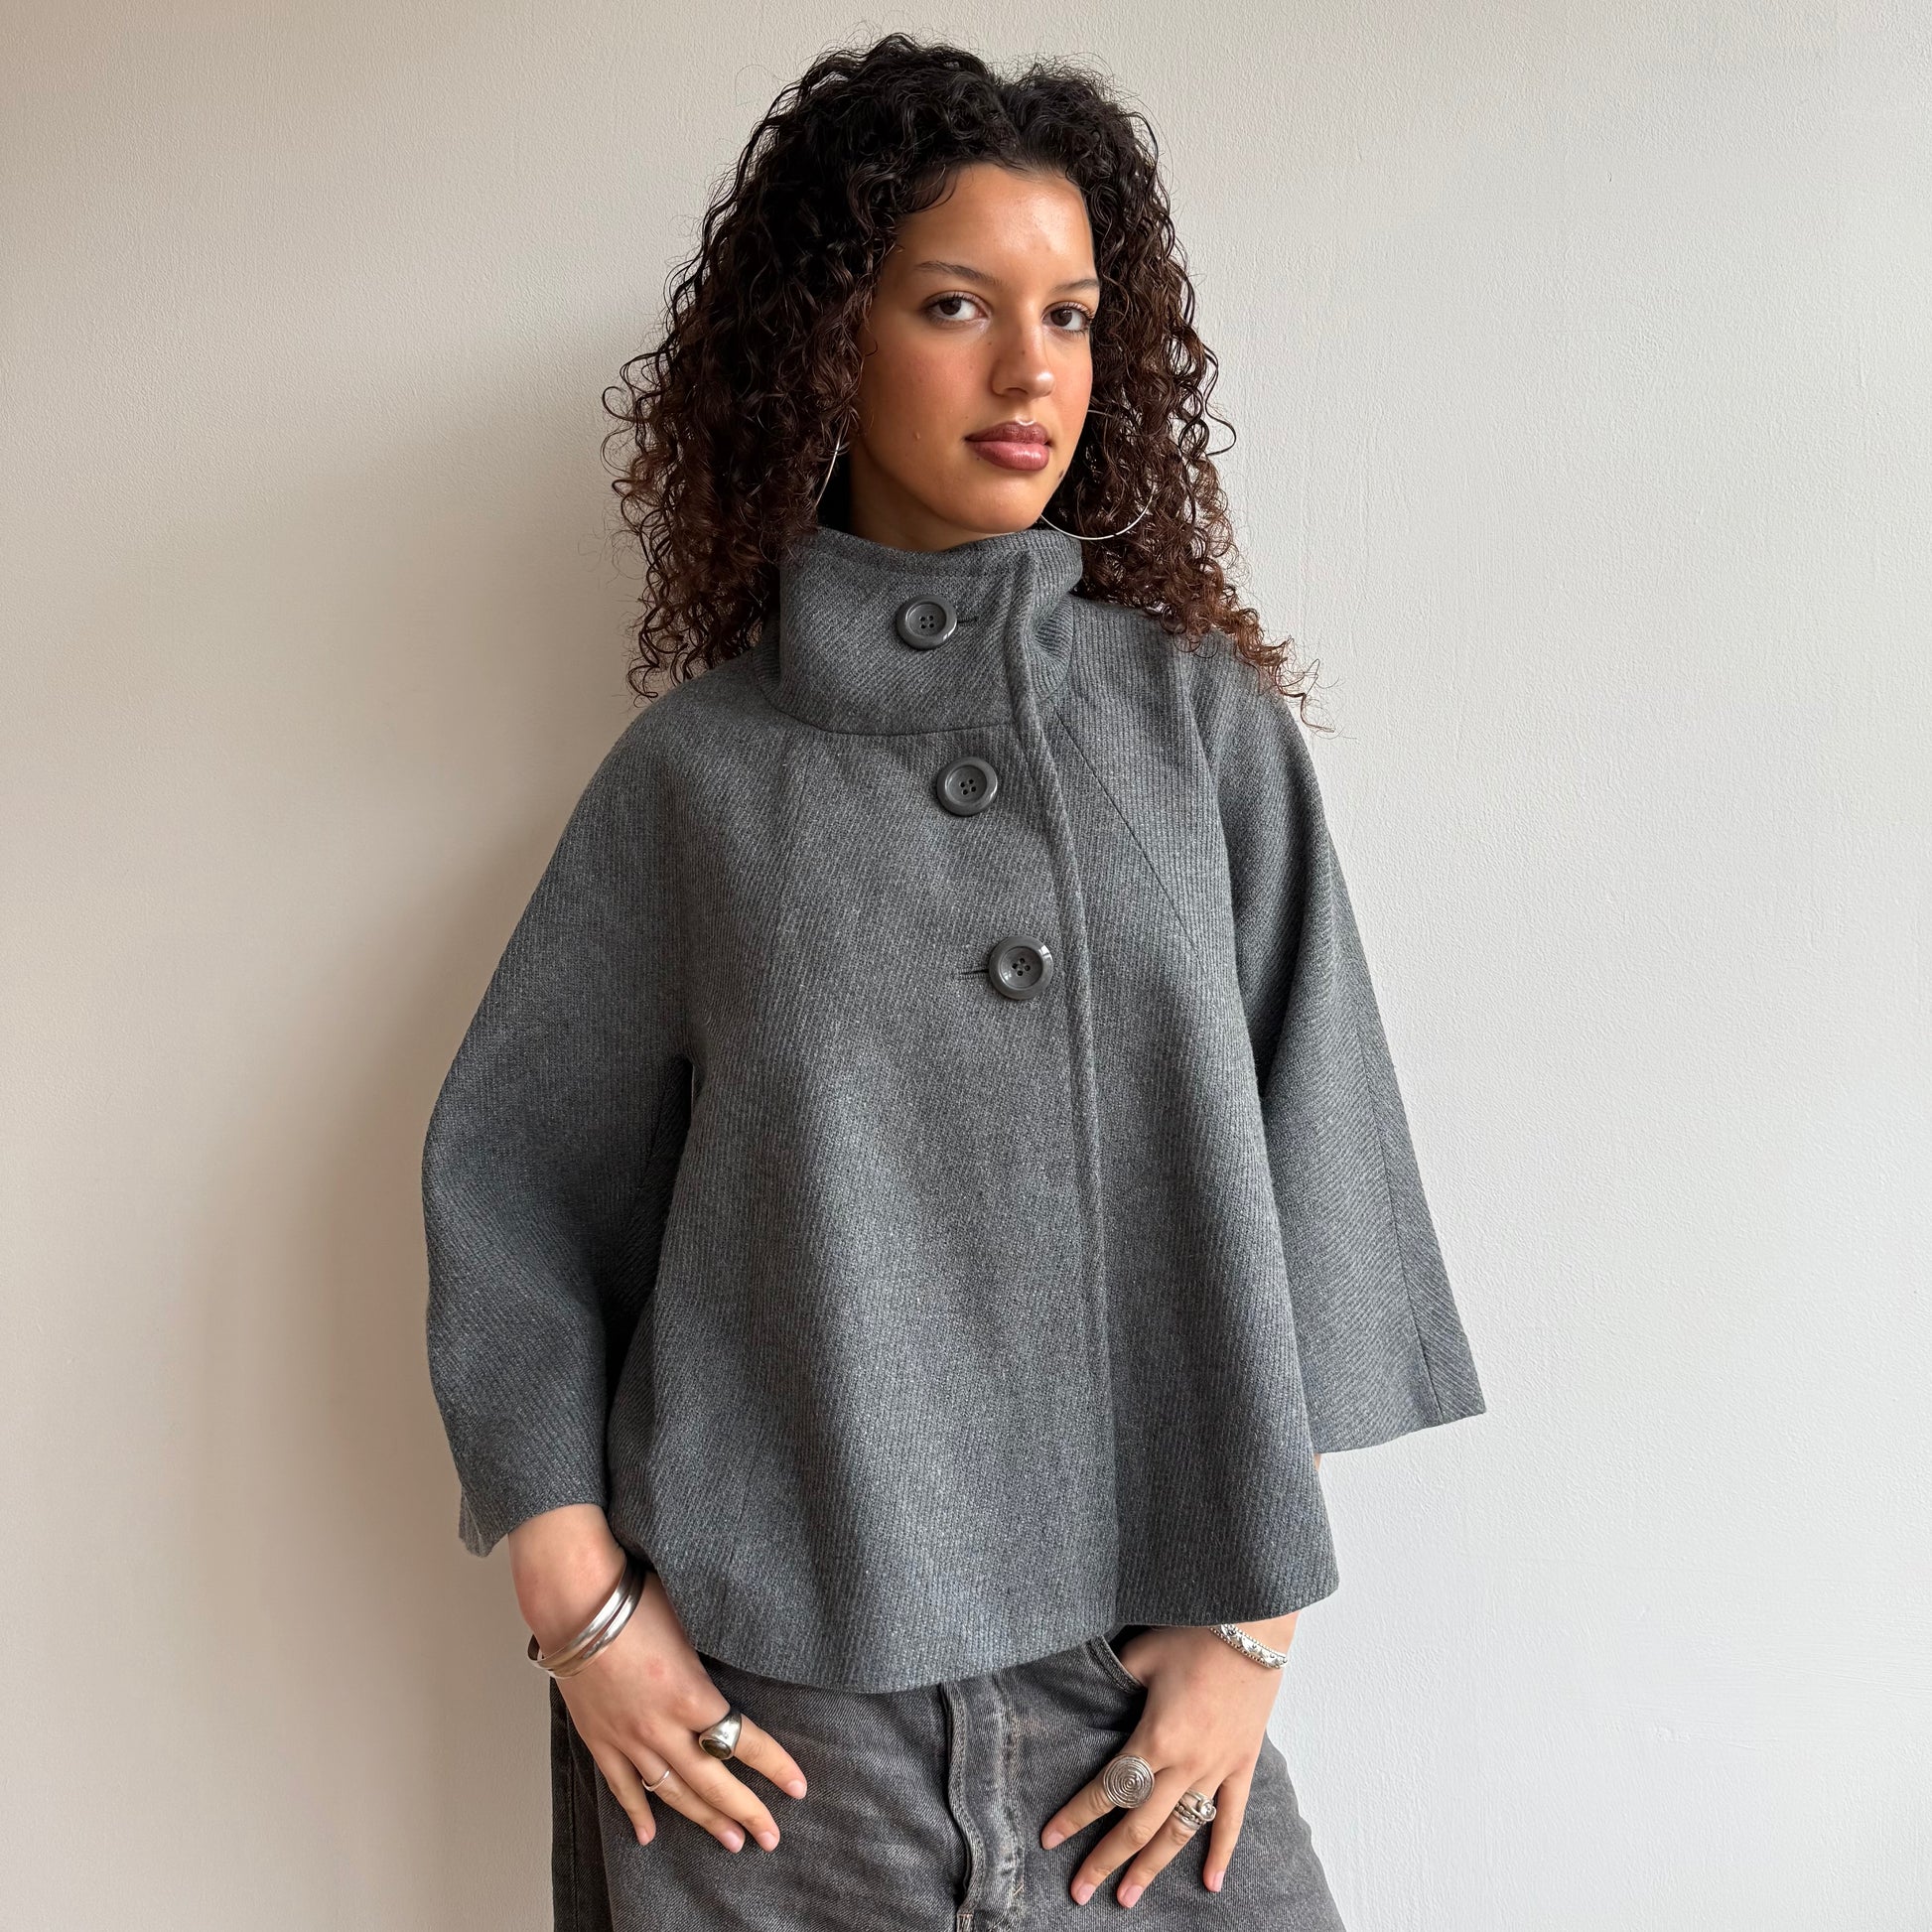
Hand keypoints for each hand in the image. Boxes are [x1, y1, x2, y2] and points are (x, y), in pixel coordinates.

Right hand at [508, 1505, 808, 1853]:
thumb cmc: (636, 1601)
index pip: (744, 1741)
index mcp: (691, 1696)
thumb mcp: (692, 1623)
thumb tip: (744, 1663)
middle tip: (771, 1838)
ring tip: (731, 1842)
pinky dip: (637, 1812)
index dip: (775, 1767)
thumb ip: (714, 1660)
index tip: (798, 1788)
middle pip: (713, 1781)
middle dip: (747, 1812)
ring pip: (673, 1793)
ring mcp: (628, 1740)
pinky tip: (649, 1836)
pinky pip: (622, 1787)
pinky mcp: (599, 1741)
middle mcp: (662, 1728)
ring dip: (703, 1819)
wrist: (575, 1604)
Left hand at [1039, 1614, 1299, 1906]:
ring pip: (1180, 1830)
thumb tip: (1084, 1693)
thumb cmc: (1194, 1633)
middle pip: (1139, 1824)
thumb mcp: (1142, 1653)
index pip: (1108, 1788)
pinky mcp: (1243, 1765)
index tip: (1050, 1840)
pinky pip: (1232, 1817)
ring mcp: (1217, 1768)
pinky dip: (1222, 1851)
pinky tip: (1211, 1884)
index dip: (1076, 1816)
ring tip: (1128, 1898)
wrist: (1255, 1626)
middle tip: (1080, 1892)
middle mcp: (1186, 1763)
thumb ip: (1113, 1680)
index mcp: (1155, 1736)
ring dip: (1152, 1867)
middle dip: (1106, 1860)